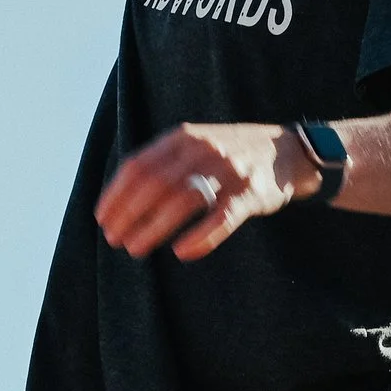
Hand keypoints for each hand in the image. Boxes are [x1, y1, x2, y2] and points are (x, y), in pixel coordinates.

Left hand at [97, 121, 317, 260]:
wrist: (288, 151)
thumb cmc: (230, 154)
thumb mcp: (195, 145)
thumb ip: (164, 162)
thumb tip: (120, 199)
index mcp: (183, 137)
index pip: (138, 165)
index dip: (116, 194)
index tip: (102, 220)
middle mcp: (202, 150)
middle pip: (155, 183)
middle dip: (128, 214)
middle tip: (114, 240)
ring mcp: (227, 172)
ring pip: (182, 200)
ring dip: (153, 227)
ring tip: (135, 248)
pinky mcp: (249, 194)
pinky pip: (221, 218)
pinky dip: (200, 236)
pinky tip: (182, 252)